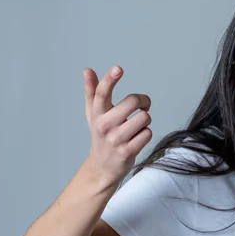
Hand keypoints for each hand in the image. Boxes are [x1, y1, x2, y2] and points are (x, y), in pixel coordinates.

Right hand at [84, 66, 152, 188]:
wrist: (102, 167)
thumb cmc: (101, 136)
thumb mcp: (93, 114)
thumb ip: (92, 92)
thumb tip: (87, 70)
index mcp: (96, 114)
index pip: (102, 93)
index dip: (110, 79)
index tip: (118, 68)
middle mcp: (104, 125)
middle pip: (132, 102)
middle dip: (143, 101)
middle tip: (144, 105)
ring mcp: (116, 139)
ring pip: (144, 118)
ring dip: (145, 120)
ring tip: (137, 126)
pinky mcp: (127, 151)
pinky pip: (147, 134)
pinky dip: (146, 134)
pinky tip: (137, 139)